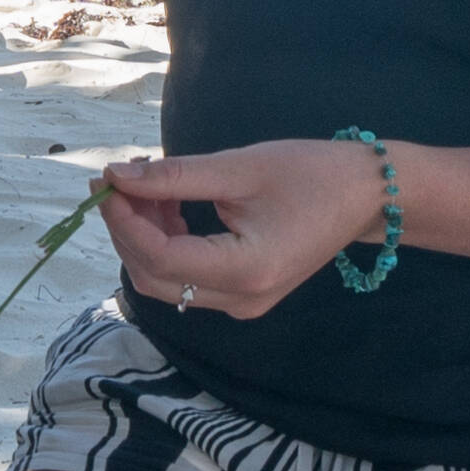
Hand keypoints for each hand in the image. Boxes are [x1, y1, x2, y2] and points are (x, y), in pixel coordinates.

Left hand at [98, 139, 389, 322]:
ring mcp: (243, 303)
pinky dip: (167, 243)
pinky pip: (188, 278)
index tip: (104, 182)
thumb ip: (174, 177)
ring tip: (143, 187)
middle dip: (126, 231)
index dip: (124, 221)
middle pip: (155, 278)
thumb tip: (116, 176)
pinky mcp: (243, 294)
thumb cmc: (311, 173)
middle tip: (113, 182)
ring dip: (144, 236)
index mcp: (246, 270)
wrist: (365, 194)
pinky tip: (166, 206)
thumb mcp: (239, 167)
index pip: (161, 258)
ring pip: (167, 282)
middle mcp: (241, 299)